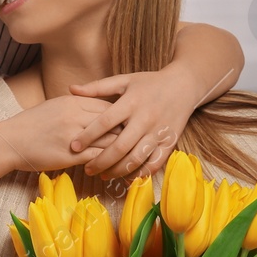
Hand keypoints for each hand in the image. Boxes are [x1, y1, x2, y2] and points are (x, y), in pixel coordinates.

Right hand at [0, 94, 119, 173]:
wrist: (11, 141)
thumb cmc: (32, 125)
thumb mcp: (56, 107)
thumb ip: (78, 106)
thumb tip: (98, 111)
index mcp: (74, 102)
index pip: (109, 107)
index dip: (122, 117)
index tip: (128, 126)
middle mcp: (77, 115)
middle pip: (114, 122)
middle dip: (127, 133)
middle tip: (135, 142)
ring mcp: (75, 135)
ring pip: (109, 140)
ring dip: (121, 150)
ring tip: (127, 157)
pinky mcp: (71, 155)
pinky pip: (98, 157)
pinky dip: (108, 162)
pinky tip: (111, 167)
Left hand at [67, 71, 190, 181]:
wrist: (184, 85)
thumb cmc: (149, 83)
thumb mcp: (124, 80)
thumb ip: (97, 87)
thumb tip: (71, 89)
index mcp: (131, 102)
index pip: (105, 122)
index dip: (88, 135)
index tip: (73, 146)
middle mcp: (145, 118)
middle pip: (120, 146)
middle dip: (101, 161)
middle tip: (87, 169)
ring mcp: (158, 132)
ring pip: (136, 158)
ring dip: (118, 171)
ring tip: (103, 175)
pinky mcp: (169, 142)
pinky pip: (154, 164)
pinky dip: (140, 173)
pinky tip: (127, 176)